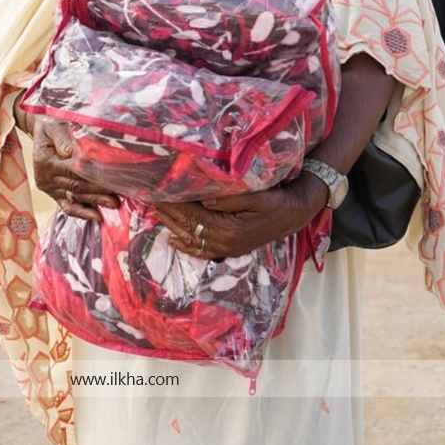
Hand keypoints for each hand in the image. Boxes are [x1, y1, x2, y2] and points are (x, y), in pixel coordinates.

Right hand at [32, 117, 117, 222]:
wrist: (41, 130)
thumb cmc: (51, 125)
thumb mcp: (54, 125)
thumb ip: (62, 138)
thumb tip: (70, 152)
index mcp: (45, 162)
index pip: (73, 170)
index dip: (92, 174)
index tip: (111, 176)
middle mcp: (45, 178)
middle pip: (77, 186)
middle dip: (99, 190)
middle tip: (118, 194)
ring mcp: (49, 188)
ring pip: (75, 197)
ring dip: (95, 202)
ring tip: (114, 204)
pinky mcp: (53, 194)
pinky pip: (67, 206)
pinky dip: (82, 212)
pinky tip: (96, 217)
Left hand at [151, 174, 323, 259]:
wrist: (294, 214)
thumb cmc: (276, 201)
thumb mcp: (256, 195)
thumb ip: (230, 199)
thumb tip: (204, 199)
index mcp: (229, 229)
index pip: (193, 217)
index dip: (174, 205)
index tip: (158, 194)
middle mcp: (225, 243)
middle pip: (189, 228)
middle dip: (169, 214)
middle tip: (150, 200)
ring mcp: (227, 248)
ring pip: (192, 240)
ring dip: (173, 226)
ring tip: (156, 213)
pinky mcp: (230, 248)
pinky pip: (202, 251)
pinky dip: (186, 246)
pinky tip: (173, 239)